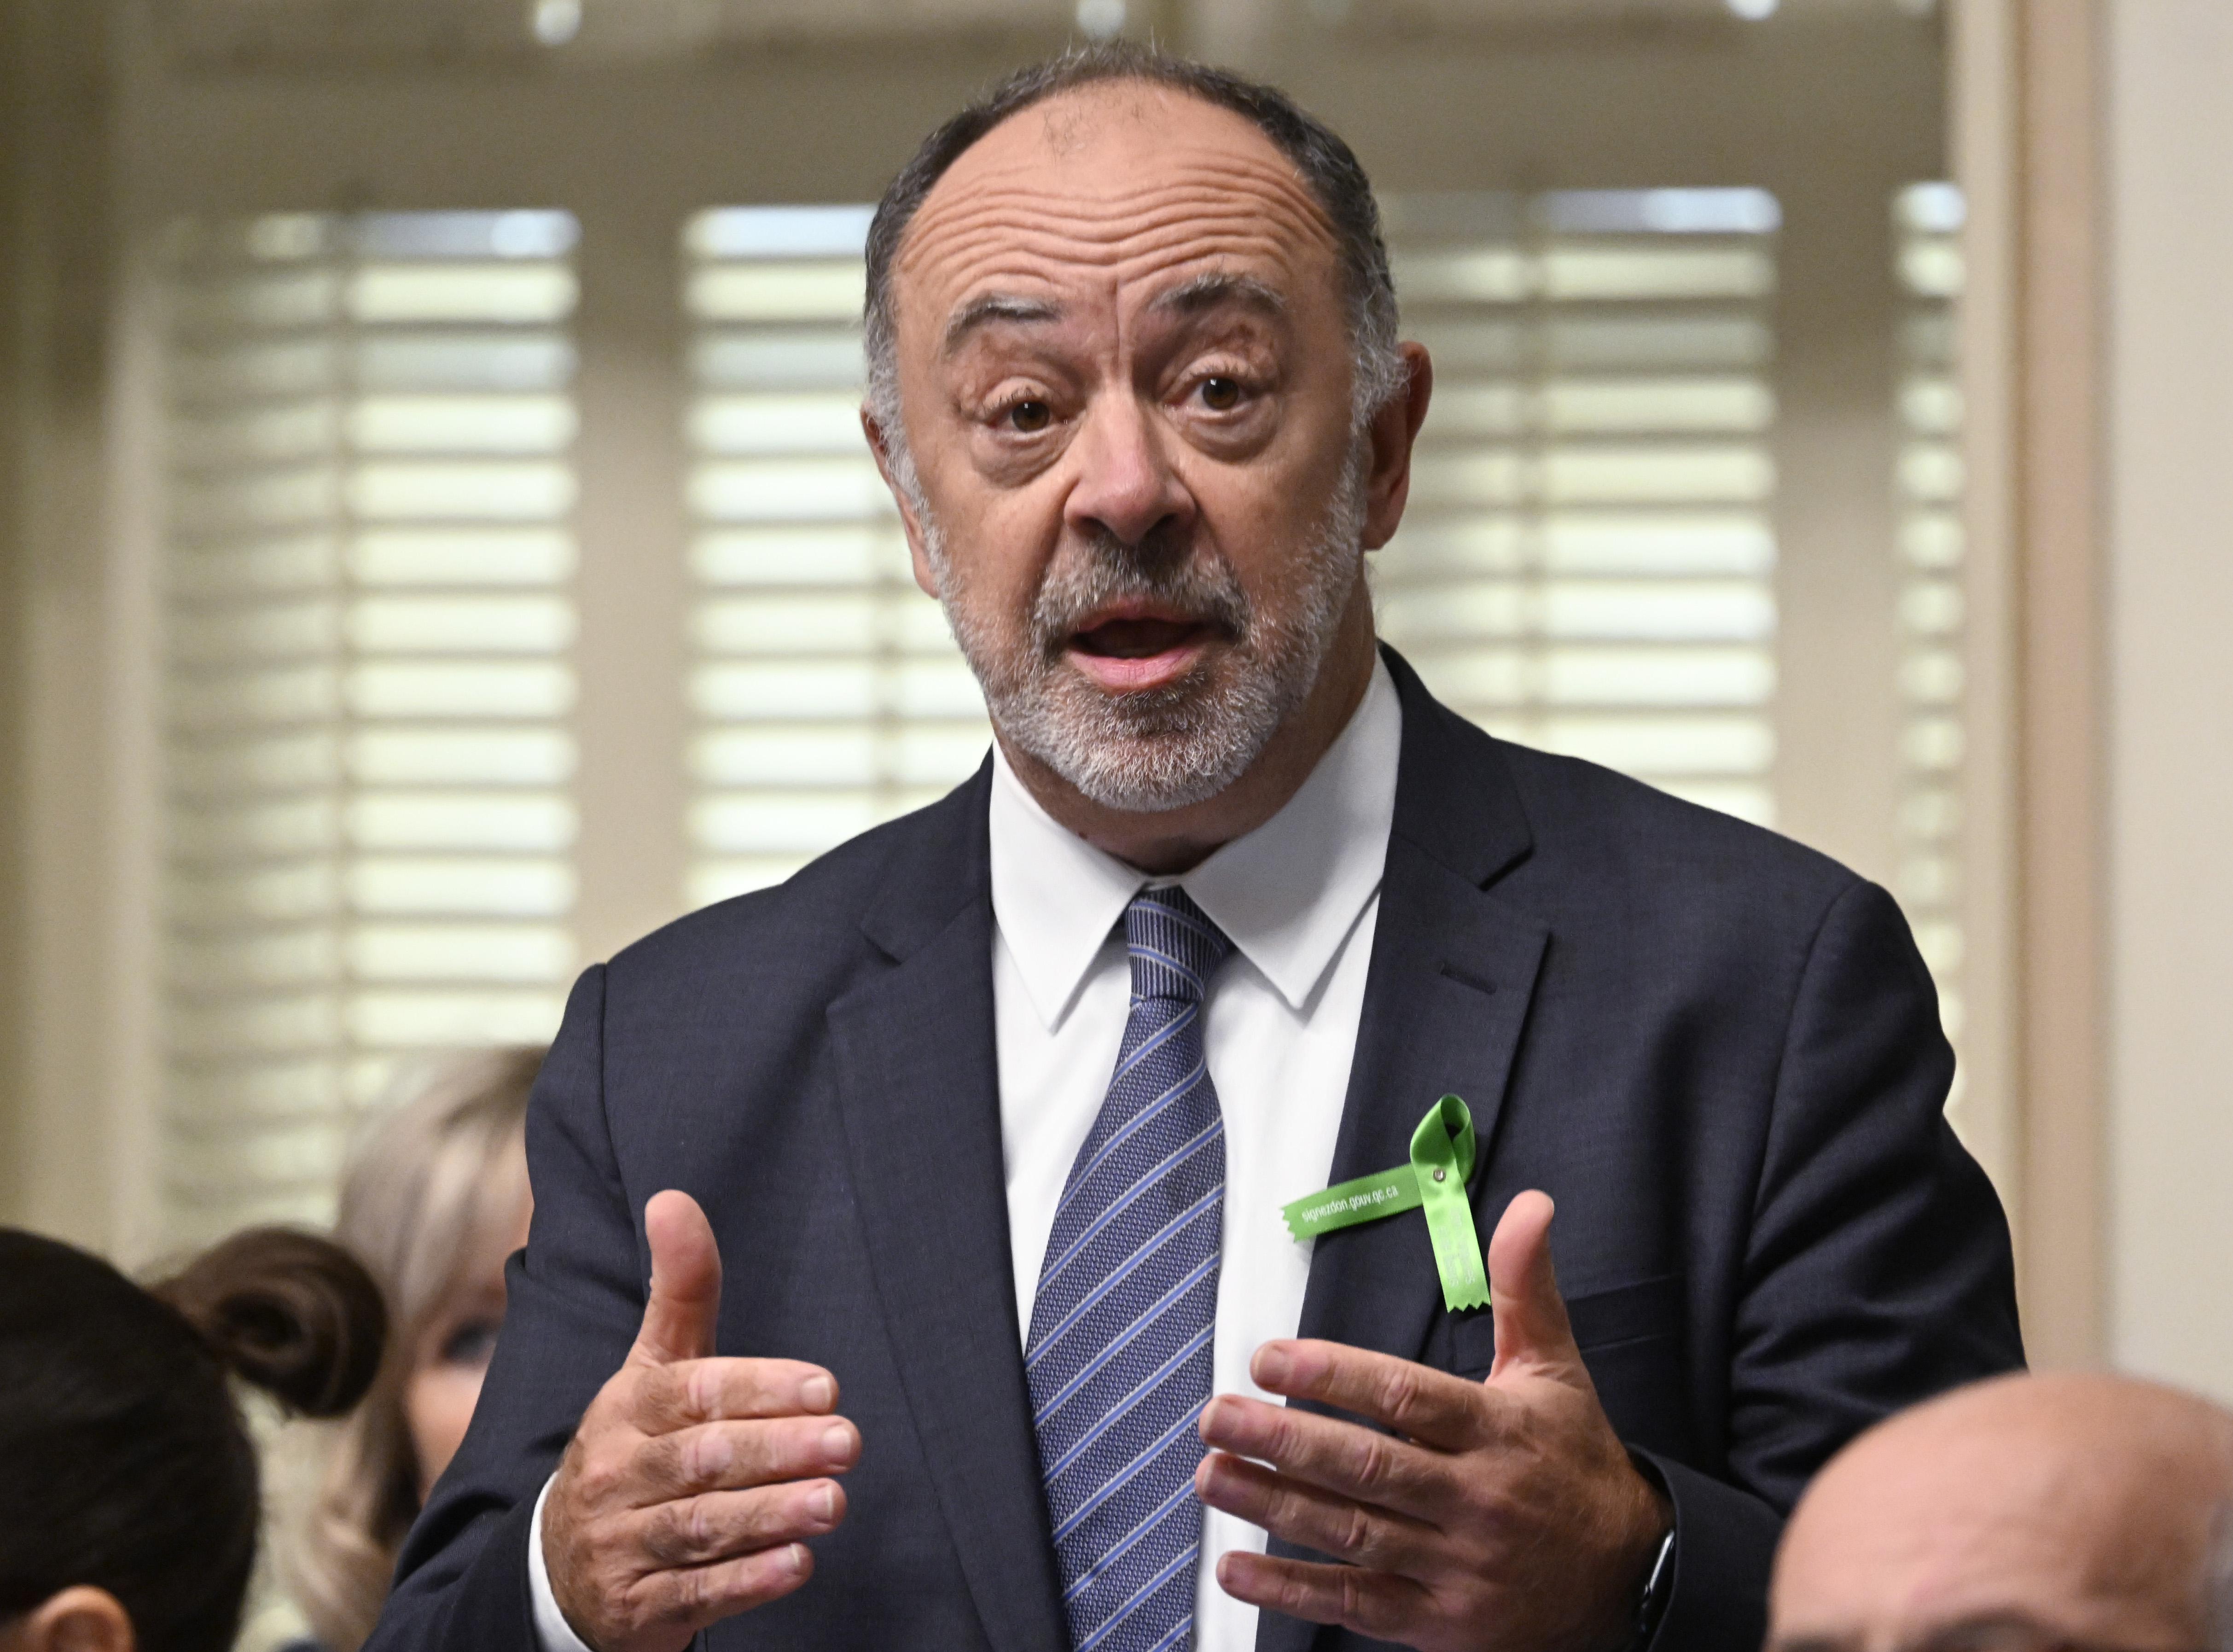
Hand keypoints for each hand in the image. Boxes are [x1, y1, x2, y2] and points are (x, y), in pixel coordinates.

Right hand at [542, 1190, 858, 1651]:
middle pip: (702, 1459)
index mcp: (625, 1409)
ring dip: (770, 1514)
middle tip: (848, 1443)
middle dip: (778, 1450)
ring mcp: (619, 1545)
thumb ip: (681, 1290)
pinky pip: (693, 1595)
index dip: (760, 1388)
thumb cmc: (634, 1447)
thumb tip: (674, 1198)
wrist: (562, 1567)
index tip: (826, 1386)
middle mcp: (615, 1474)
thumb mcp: (652, 1367)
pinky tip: (797, 1565)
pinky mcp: (633, 1608)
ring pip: (698, 1528)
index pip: (693, 1392)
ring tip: (833, 1503)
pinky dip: (746, 1582)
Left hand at [1194, 1190, 1670, 1651]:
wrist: (1634, 1576)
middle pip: (1366, 1465)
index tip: (1269, 1359)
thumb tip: (1529, 1207)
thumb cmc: (1577, 1461)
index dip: (1333, 1376)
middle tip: (1218, 1415)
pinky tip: (1239, 1568)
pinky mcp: (1441, 1622)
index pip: (1405, 1397)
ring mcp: (1457, 1566)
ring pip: (1352, 1532)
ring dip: (1273, 1505)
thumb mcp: (1556, 1368)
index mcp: (1496, 1430)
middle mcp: (1474, 1498)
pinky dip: (1294, 1589)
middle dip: (1283, 1440)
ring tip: (1213, 1474)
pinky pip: (1358, 1604)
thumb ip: (1526, 1286)